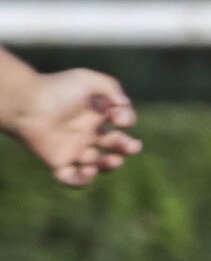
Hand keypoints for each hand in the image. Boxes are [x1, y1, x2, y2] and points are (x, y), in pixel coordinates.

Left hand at [0, 67, 141, 187]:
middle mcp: (86, 132)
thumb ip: (111, 87)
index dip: (127, 119)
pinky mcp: (58, 161)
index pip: (120, 120)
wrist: (25, 103)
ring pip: (97, 164)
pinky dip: (82, 180)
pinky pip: (71, 178)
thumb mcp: (87, 80)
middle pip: (114, 145)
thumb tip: (124, 104)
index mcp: (95, 113)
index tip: (119, 118)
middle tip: (133, 147)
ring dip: (109, 165)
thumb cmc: (56, 89)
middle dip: (127, 147)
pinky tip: (88, 171)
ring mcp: (72, 148)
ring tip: (114, 160)